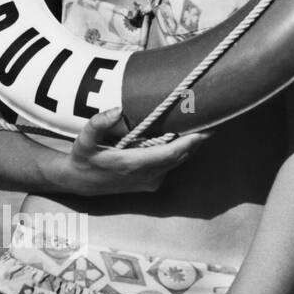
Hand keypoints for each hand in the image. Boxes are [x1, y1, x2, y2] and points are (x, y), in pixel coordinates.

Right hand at [58, 107, 208, 194]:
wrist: (80, 183)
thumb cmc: (83, 159)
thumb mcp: (83, 141)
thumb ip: (97, 124)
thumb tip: (117, 110)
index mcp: (133, 164)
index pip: (172, 153)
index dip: (191, 141)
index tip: (207, 127)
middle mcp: (147, 175)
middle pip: (181, 156)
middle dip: (198, 139)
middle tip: (213, 117)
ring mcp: (151, 181)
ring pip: (179, 161)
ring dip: (191, 145)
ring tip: (203, 124)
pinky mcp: (152, 183)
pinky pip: (172, 165)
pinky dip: (181, 151)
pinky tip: (185, 137)